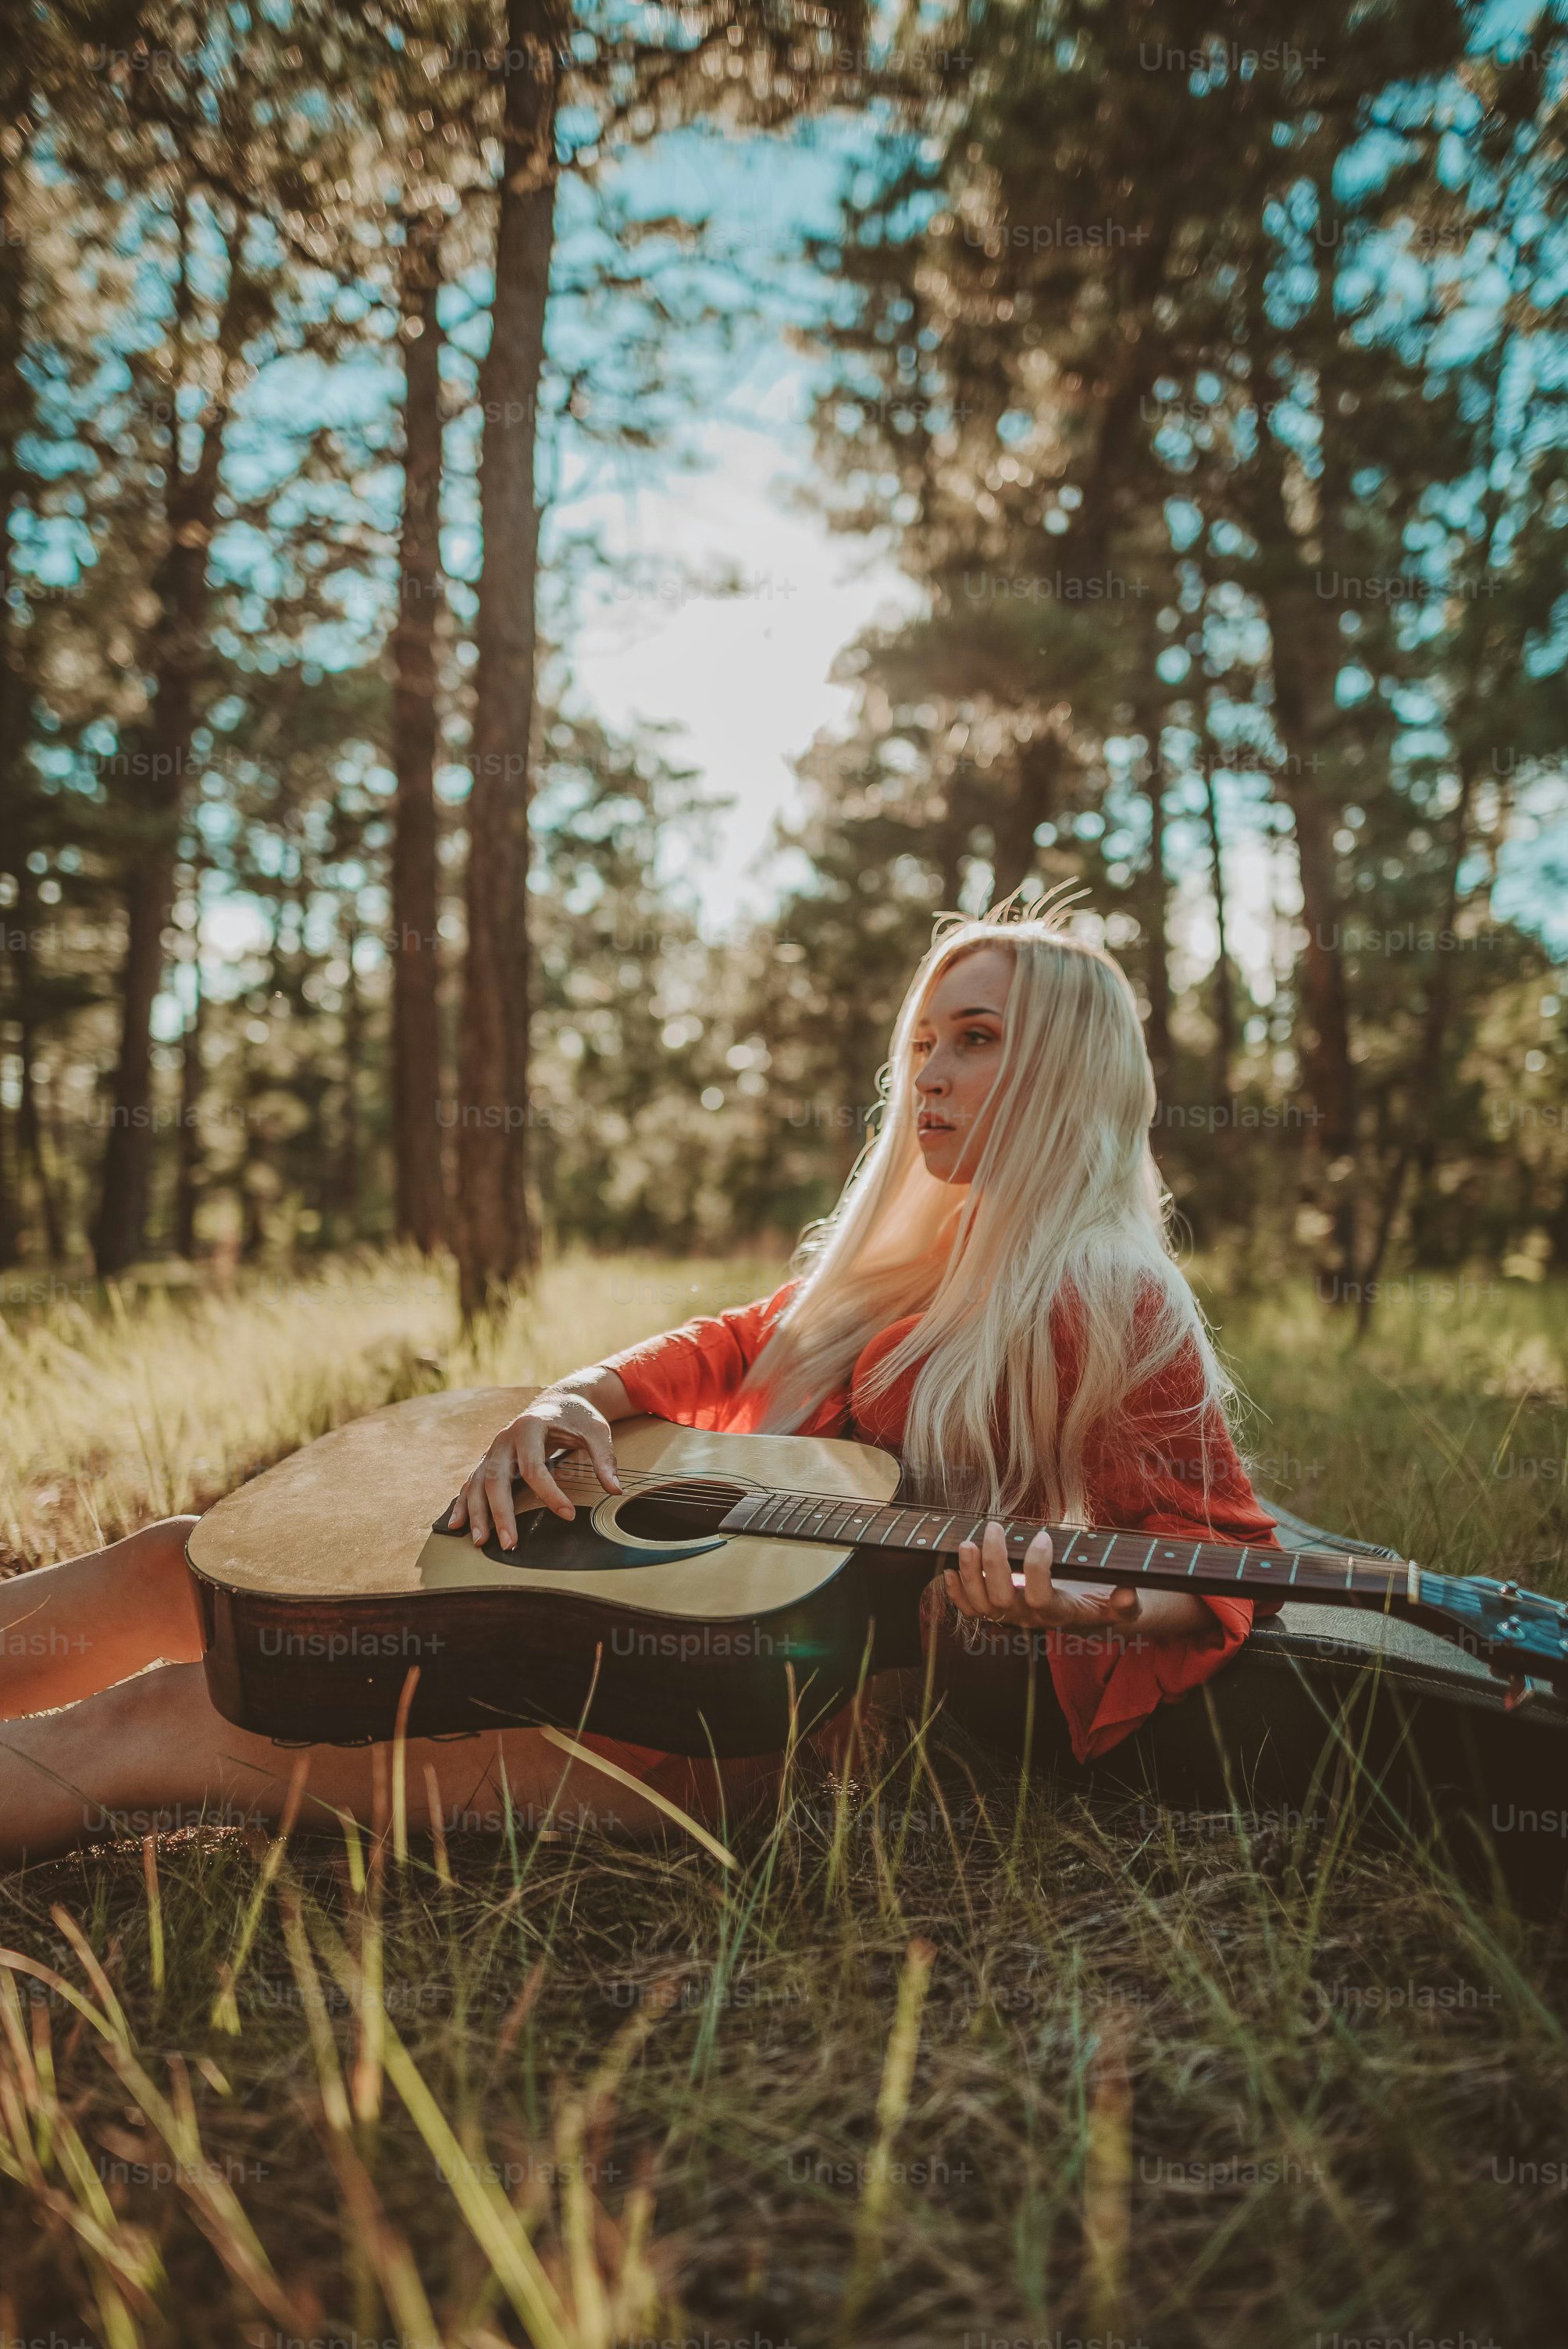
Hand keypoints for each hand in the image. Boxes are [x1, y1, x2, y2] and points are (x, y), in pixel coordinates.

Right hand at [444, 1389, 622, 1551]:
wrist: (560, 1399)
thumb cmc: (577, 1416)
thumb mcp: (597, 1431)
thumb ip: (604, 1459)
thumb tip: (615, 1491)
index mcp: (529, 1427)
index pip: (534, 1467)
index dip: (549, 1493)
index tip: (568, 1515)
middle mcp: (504, 1438)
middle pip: (496, 1478)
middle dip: (501, 1513)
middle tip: (510, 1544)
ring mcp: (493, 1449)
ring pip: (478, 1483)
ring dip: (477, 1513)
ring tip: (480, 1541)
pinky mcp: (490, 1459)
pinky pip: (471, 1482)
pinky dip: (463, 1503)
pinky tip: (457, 1524)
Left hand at [942, 1521, 1143, 1637]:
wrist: (1079, 1619)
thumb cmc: (1097, 1604)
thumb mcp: (1118, 1607)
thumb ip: (1126, 1605)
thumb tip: (1128, 1594)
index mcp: (1057, 1613)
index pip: (1040, 1597)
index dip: (1038, 1567)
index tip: (1045, 1536)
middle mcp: (1027, 1618)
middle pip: (1000, 1599)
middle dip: (992, 1561)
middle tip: (994, 1526)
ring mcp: (1007, 1617)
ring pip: (978, 1605)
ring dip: (968, 1574)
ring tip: (966, 1543)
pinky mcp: (993, 1612)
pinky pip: (967, 1610)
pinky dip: (954, 1593)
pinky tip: (946, 1571)